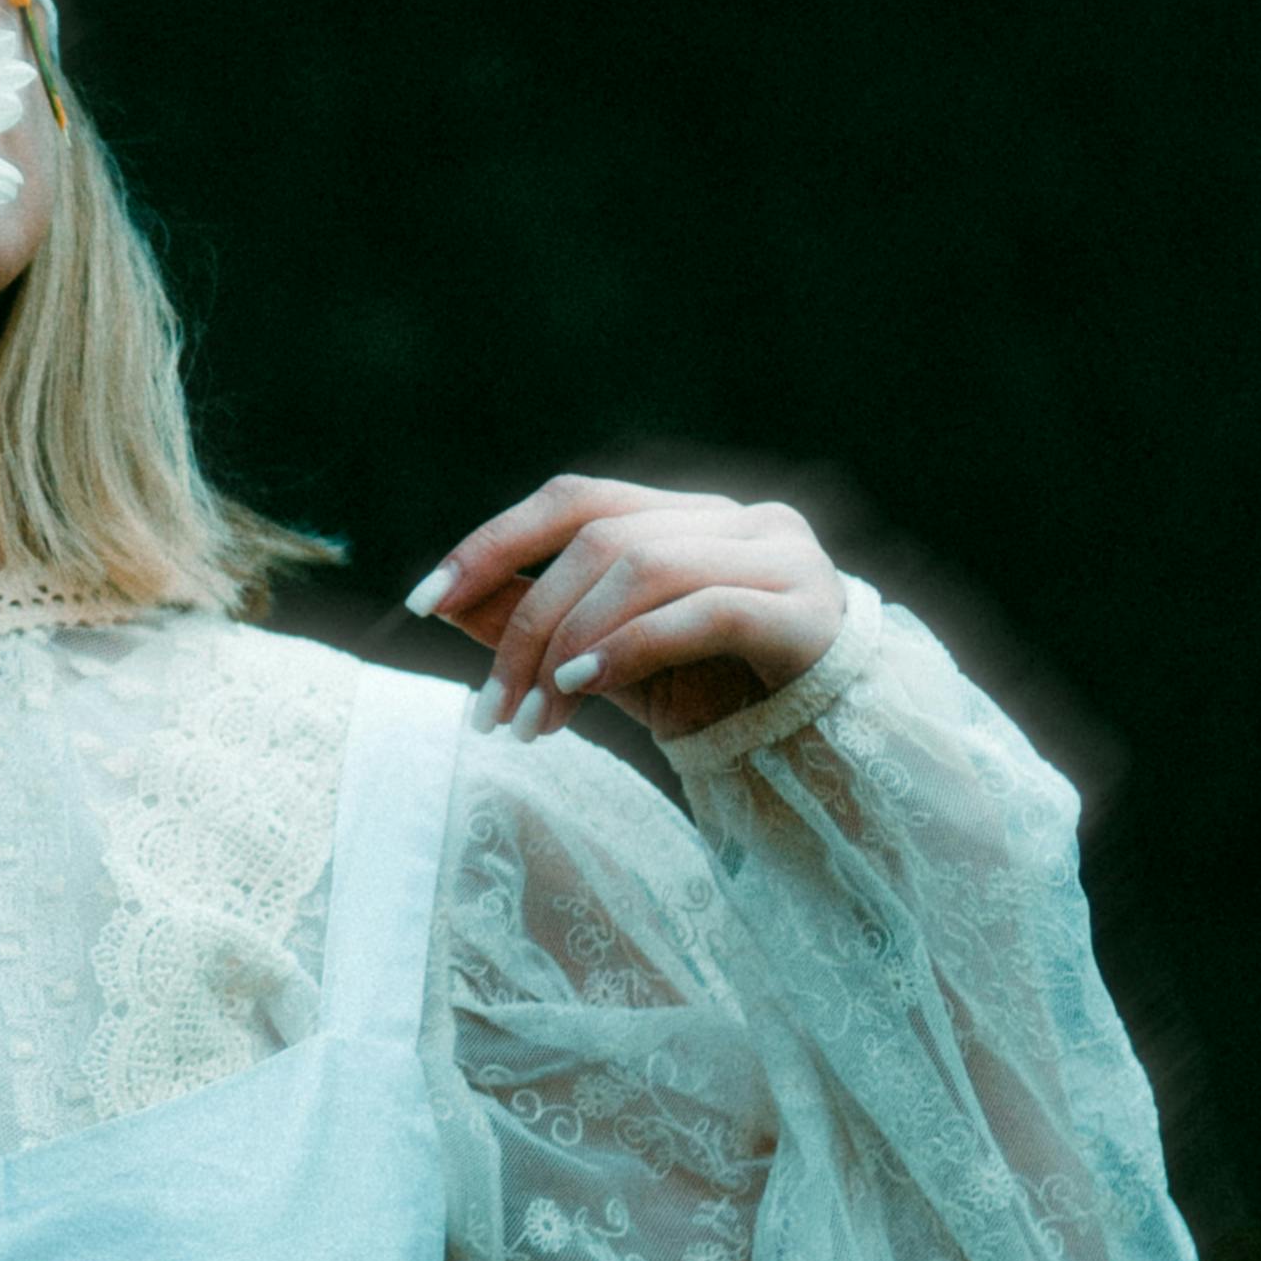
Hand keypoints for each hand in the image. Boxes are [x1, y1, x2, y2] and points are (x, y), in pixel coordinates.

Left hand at [411, 469, 844, 743]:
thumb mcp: (614, 668)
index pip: (575, 498)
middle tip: (491, 712)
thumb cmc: (726, 704)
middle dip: (526, 624)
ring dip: (570, 648)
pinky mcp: (809, 614)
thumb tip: (446, 603)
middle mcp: (739, 519)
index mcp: (689, 516)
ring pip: (643, 566)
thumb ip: (542, 628)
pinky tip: (581, 690)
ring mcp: (783, 558)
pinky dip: (630, 646)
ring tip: (535, 721)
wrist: (836, 763)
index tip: (424, 601)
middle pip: (598, 538)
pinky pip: (704, 611)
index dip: (493, 541)